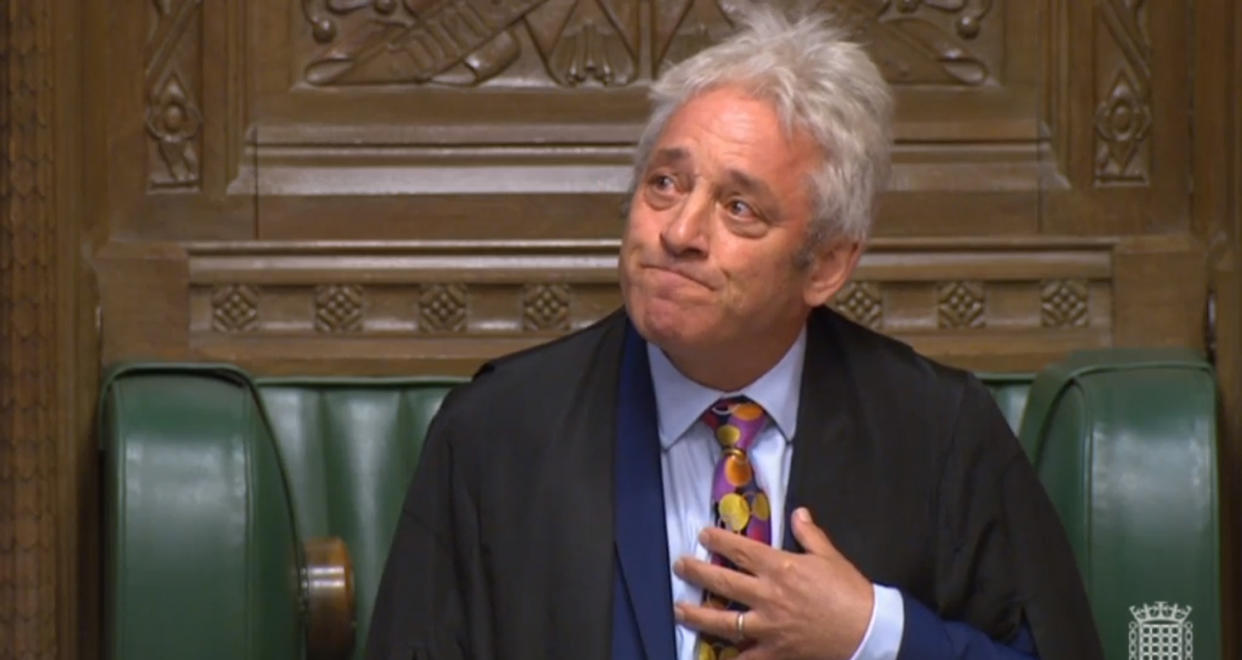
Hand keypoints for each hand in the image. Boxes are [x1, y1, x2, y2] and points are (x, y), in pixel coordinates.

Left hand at [673, 507, 873, 659]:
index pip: (740, 550)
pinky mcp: (774, 651)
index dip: (718, 540)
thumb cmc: (849, 591)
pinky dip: (727, 659)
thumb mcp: (829, 556)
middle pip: (722, 581)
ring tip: (679, 610)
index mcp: (779, 568)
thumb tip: (799, 512)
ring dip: (697, 614)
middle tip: (680, 566)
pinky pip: (744, 658)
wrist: (867, 630)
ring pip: (723, 620)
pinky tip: (711, 657)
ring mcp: (767, 626)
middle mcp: (767, 595)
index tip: (702, 535)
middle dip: (696, 572)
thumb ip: (809, 534)